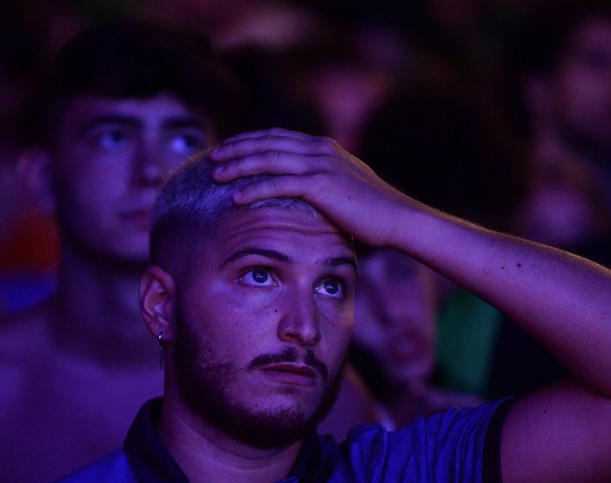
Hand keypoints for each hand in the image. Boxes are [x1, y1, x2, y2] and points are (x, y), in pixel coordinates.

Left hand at [210, 128, 417, 246]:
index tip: (229, 148)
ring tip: (217, 175)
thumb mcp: (345, 186)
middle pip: (268, 144)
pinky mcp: (321, 185)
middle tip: (213, 157)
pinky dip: (255, 189)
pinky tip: (237, 198)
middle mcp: (319, 150)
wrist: (397, 218)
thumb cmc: (372, 210)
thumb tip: (303, 190)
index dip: (250, 141)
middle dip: (237, 149)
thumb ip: (322, 181)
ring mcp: (320, 166)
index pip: (277, 137)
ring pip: (269, 160)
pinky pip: (279, 185)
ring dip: (239, 166)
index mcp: (323, 147)